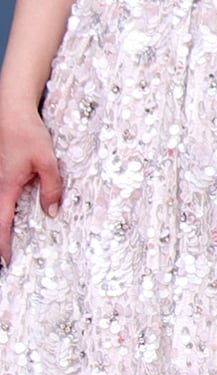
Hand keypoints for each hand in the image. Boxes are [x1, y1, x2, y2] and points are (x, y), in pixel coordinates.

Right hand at [0, 108, 54, 263]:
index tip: (7, 261)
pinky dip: (6, 212)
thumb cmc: (29, 135)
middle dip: (1, 240)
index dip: (3, 244)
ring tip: (10, 244)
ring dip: (3, 226)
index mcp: (6, 187)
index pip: (2, 223)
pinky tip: (13, 218)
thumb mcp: (48, 162)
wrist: (13, 113)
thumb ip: (52, 188)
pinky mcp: (2, 175)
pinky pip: (2, 199)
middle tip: (8, 258)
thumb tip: (52, 213)